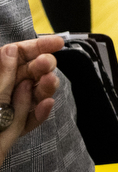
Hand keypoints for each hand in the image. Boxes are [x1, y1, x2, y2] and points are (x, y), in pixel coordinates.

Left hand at [0, 36, 64, 166]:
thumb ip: (3, 76)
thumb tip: (11, 50)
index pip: (15, 54)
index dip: (36, 46)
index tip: (58, 44)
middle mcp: (2, 92)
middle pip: (27, 72)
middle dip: (42, 67)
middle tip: (49, 67)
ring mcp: (8, 110)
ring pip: (33, 94)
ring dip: (45, 88)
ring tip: (49, 84)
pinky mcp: (14, 128)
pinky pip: (31, 116)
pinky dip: (40, 112)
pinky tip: (46, 106)